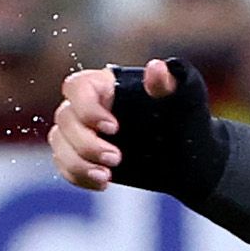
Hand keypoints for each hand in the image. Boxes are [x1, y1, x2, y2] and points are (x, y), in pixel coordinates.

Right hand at [48, 58, 219, 195]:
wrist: (190, 159)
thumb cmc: (188, 121)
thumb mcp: (185, 100)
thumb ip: (169, 84)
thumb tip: (156, 68)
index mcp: (107, 85)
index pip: (77, 87)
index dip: (87, 108)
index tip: (114, 128)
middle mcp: (89, 106)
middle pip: (65, 119)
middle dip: (86, 143)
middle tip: (116, 158)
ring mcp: (84, 132)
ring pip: (59, 144)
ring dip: (78, 163)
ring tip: (106, 176)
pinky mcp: (83, 157)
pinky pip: (65, 165)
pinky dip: (78, 176)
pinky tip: (103, 183)